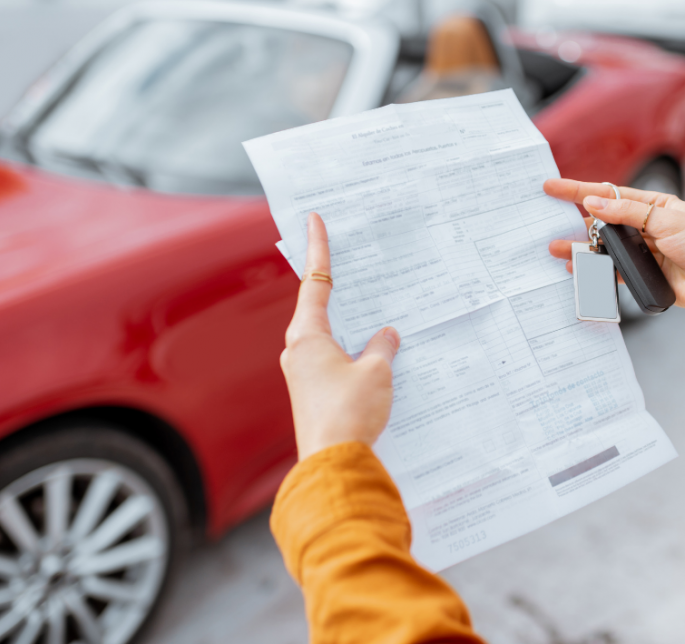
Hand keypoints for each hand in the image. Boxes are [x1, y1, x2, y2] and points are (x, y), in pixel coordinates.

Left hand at [280, 213, 400, 460]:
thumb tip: (386, 336)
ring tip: (370, 307)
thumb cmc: (349, 413)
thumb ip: (382, 347)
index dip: (318, 249)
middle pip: (317, 307)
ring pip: (328, 336)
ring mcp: (304, 375)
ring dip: (348, 322)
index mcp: (308, 336)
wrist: (333, 464)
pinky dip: (351, 349)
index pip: (315, 282)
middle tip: (347, 258)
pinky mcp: (314, 395)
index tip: (314, 220)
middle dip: (334, 284)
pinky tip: (372, 353)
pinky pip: (334, 360)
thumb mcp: (376, 372)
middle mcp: (299, 352)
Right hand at [544, 179, 684, 373]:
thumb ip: (629, 213)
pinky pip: (612, 270)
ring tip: (556, 248)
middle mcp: (646, 226)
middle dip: (574, 219)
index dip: (579, 189)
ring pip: (603, 246)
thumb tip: (595, 202)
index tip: (552, 186)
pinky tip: (578, 268)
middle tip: (546, 217)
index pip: (610, 194)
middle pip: (602, 220)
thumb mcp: (669, 221)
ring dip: (580, 247)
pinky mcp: (643, 275)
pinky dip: (594, 269)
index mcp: (655, 205)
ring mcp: (644, 251)